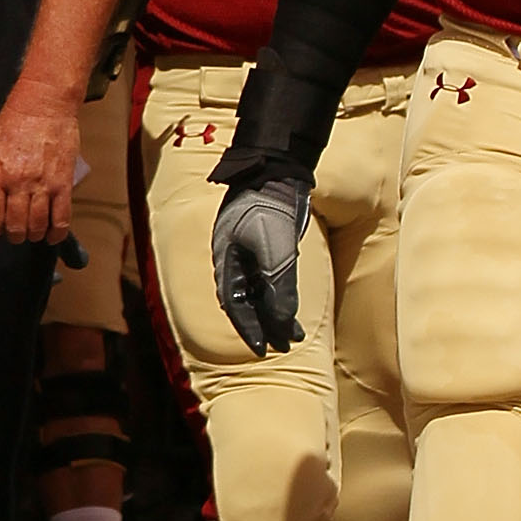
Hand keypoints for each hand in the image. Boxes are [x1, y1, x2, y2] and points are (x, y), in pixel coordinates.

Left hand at [0, 82, 82, 243]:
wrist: (44, 104)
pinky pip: (62, 216)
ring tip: (33, 232)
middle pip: (15, 225)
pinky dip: (58, 232)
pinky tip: (53, 234)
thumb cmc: (14, 123)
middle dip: (14, 235)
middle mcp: (18, 183)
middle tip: (16, 232)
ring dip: (34, 234)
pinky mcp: (63, 182)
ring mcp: (42, 184)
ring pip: (38, 224)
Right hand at [210, 171, 311, 354]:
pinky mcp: (266, 246)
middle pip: (246, 303)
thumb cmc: (269, 206)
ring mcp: (249, 253)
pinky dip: (281, 297)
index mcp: (226, 261)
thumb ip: (278, 286)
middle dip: (264, 326)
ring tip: (294, 335)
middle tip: (282, 346)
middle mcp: (234, 261)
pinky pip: (270, 280)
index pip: (234, 305)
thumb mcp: (276, 249)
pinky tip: (293, 309)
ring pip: (259, 293)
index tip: (262, 349)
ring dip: (275, 314)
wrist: (278, 171)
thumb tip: (283, 321)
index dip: (248, 329)